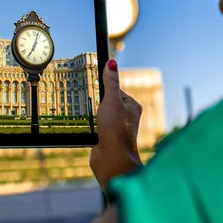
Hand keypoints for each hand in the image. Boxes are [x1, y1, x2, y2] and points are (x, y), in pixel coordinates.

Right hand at [89, 60, 142, 189]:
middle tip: (95, 108)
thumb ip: (111, 82)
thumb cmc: (116, 130)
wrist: (111, 159)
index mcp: (132, 107)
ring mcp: (116, 129)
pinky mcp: (106, 139)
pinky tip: (90, 129)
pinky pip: (95, 128)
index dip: (105, 90)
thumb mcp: (112, 101)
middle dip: (98, 104)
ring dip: (94, 117)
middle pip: (107, 103)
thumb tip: (111, 63)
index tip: (97, 89)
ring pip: (100, 116)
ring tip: (93, 120)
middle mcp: (126, 118)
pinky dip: (91, 127)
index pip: (116, 90)